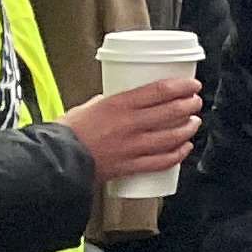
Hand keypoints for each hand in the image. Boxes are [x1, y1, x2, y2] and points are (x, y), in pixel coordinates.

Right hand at [67, 76, 201, 183]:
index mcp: (118, 104)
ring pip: (171, 136)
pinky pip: (162, 161)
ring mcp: (132, 146)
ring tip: (194, 123)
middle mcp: (129, 124)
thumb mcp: (87, 107)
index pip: (159, 91)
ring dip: (188, 128)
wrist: (55, 161)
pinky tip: (185, 149)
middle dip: (190, 105)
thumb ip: (106, 102)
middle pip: (171, 112)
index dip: (182, 86)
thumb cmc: (66, 132)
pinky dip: (177, 154)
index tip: (192, 84)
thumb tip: (116, 98)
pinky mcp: (130, 166)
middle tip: (195, 102)